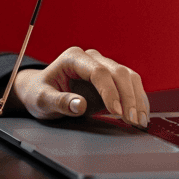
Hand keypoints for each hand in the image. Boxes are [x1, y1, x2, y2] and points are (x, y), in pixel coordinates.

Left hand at [11, 47, 148, 128]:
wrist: (39, 91)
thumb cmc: (39, 93)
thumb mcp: (42, 100)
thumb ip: (59, 101)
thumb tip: (80, 105)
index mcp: (73, 58)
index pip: (99, 71)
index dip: (110, 91)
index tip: (116, 111)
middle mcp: (91, 58)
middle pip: (118, 72)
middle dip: (128, 97)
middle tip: (131, 120)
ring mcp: (103, 67)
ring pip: (129, 77)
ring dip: (137, 99)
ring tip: (139, 121)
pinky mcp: (110, 80)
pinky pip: (130, 86)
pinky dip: (138, 100)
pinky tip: (140, 115)